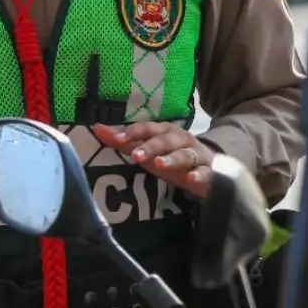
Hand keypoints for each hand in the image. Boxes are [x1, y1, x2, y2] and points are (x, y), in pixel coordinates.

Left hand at [92, 122, 215, 198]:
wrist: (210, 169)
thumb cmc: (172, 158)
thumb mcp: (149, 151)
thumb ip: (124, 142)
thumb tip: (97, 129)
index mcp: (165, 133)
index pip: (148, 129)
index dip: (134, 132)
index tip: (117, 139)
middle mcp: (181, 140)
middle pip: (166, 140)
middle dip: (151, 146)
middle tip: (136, 155)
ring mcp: (196, 155)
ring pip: (185, 154)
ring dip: (172, 158)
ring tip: (159, 165)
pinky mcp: (209, 172)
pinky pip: (205, 172)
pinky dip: (199, 174)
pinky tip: (191, 179)